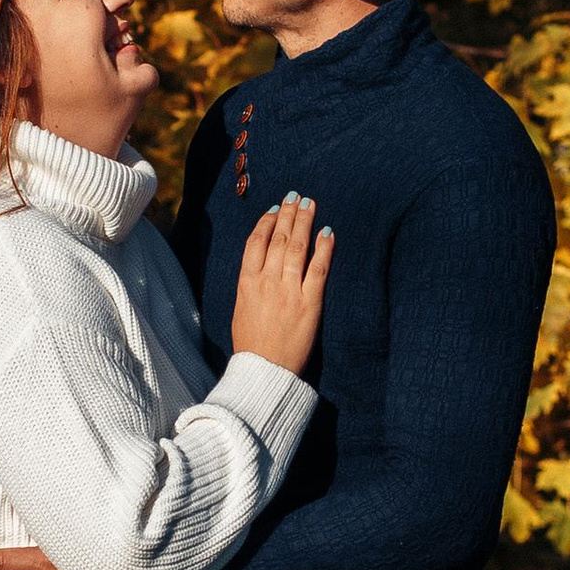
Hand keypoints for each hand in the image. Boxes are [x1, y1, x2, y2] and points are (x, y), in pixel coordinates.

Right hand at [232, 190, 333, 372]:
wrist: (264, 372)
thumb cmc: (251, 346)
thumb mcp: (241, 310)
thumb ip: (250, 286)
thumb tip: (260, 266)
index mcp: (246, 283)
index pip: (255, 243)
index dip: (266, 222)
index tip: (275, 209)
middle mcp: (266, 282)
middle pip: (278, 239)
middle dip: (288, 215)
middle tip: (297, 196)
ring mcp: (288, 291)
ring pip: (297, 248)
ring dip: (304, 223)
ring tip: (310, 204)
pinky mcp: (309, 303)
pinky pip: (319, 269)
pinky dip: (324, 249)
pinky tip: (328, 232)